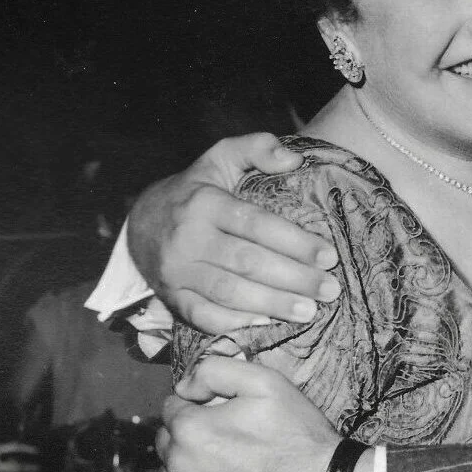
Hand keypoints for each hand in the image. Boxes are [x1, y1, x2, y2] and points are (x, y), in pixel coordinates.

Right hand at [127, 133, 340, 332]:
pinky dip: (237, 323)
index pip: (256, 224)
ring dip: (272, 305)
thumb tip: (295, 159)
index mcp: (205, 203)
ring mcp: (177, 271)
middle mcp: (188, 238)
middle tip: (329, 290)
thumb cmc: (197, 188)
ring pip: (228, 293)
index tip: (329, 256)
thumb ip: (258, 148)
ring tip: (309, 312)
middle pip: (247, 263)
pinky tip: (269, 324)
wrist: (141, 221)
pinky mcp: (171, 297)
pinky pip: (204, 316)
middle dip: (293, 279)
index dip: (295, 242)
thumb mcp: (222, 157)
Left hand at [156, 355, 362, 471]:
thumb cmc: (296, 435)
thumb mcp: (266, 382)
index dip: (197, 405)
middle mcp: (178, 467)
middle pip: (166, 442)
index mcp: (190, 428)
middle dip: (188, 436)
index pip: (172, 407)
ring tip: (225, 469)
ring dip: (187, 468)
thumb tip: (184, 385)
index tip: (222, 412)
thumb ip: (214, 371)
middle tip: (226, 439)